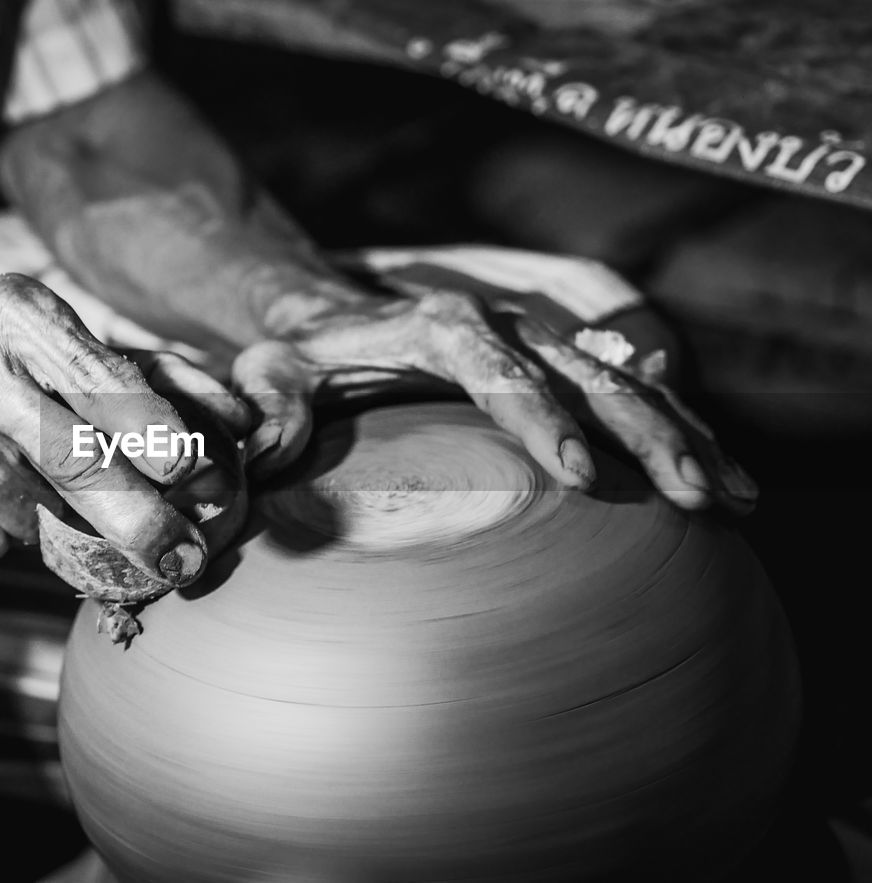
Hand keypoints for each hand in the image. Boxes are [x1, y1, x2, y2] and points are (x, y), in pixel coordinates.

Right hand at [0, 275, 249, 577]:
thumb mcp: (53, 328)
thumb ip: (150, 372)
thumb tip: (244, 422)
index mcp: (15, 312)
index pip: (101, 381)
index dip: (156, 432)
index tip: (195, 472)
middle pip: (76, 466)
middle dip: (142, 523)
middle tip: (187, 558)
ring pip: (38, 516)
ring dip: (61, 518)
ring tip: (24, 468)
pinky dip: (4, 530)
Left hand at [232, 260, 756, 512]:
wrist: (332, 309)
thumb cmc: (301, 354)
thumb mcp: (270, 372)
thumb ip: (268, 400)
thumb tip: (267, 438)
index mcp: (437, 324)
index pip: (495, 368)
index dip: (539, 417)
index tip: (579, 475)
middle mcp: (501, 324)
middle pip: (584, 373)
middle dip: (642, 433)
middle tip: (692, 496)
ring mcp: (537, 341)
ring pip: (624, 381)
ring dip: (681, 435)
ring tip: (734, 496)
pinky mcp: (556, 363)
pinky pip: (629, 391)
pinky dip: (678, 429)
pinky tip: (721, 475)